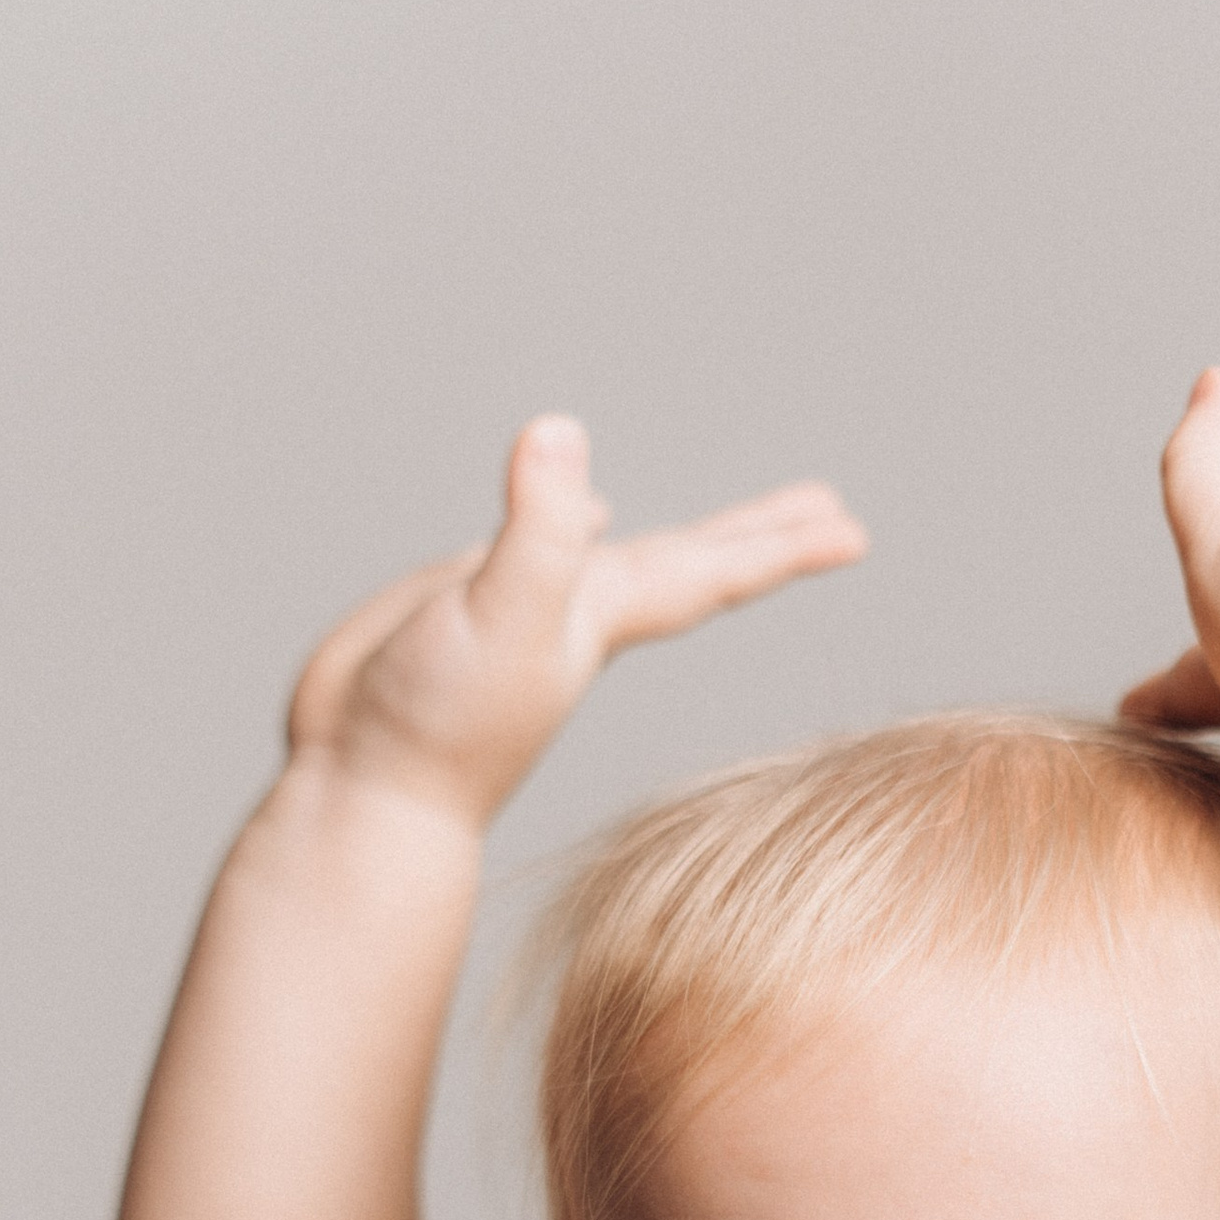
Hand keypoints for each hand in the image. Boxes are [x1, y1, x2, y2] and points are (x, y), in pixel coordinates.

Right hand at [286, 418, 866, 832]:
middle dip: (761, 539)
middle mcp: (577, 613)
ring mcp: (525, 610)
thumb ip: (536, 527)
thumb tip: (558, 432)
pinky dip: (570, 529)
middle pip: (692, 564)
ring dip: (676, 543)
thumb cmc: (440, 722)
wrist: (368, 786)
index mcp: (602, 617)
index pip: (712, 570)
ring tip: (718, 528)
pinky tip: (589, 517)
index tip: (852, 531)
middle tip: (831, 512)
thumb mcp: (498, 608)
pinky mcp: (468, 605)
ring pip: (622, 560)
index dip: (782, 546)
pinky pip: (542, 553)